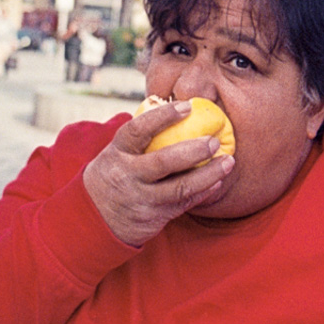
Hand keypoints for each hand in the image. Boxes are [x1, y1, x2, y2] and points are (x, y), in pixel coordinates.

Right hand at [83, 100, 232, 245]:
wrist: (95, 218)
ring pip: (180, 187)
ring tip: (228, 162)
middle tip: (214, 141)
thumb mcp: (116, 153)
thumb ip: (140, 138)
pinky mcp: (155, 216)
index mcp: (117, 152)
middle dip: (193, 151)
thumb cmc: (115, 173)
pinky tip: (218, 181)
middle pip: (162, 162)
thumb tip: (177, 108)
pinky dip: (204, 192)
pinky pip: (184, 203)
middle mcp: (128, 176)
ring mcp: (142, 198)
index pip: (138, 130)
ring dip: (208, 174)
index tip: (187, 106)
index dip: (163, 117)